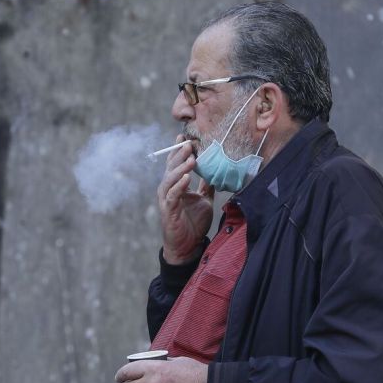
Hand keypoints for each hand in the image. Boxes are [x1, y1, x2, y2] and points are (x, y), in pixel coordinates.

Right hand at [157, 135, 214, 263]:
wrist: (187, 246)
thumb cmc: (193, 223)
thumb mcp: (204, 200)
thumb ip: (206, 186)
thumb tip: (216, 171)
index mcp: (176, 185)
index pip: (175, 163)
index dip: (179, 150)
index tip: (185, 137)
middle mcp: (168, 189)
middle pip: (171, 167)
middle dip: (179, 154)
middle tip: (189, 143)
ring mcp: (167, 199)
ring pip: (170, 178)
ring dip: (180, 167)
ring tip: (190, 158)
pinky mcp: (168, 210)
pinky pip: (172, 194)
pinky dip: (179, 185)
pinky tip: (187, 178)